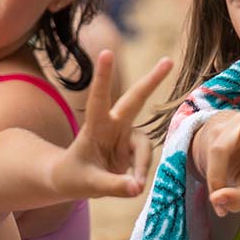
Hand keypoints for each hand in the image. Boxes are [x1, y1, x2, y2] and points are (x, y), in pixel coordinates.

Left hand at [54, 51, 172, 198]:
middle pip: (135, 100)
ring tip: (135, 187)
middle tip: (169, 60)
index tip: (106, 52)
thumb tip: (138, 187)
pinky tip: (132, 185)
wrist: (70, 179)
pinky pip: (144, 159)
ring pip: (145, 144)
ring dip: (142, 165)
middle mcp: (112, 125)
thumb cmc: (73, 177)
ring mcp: (124, 135)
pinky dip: (141, 173)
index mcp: (94, 126)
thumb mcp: (89, 185)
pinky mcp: (132, 147)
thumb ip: (114, 186)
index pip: (98, 98)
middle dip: (152, 80)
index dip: (103, 77)